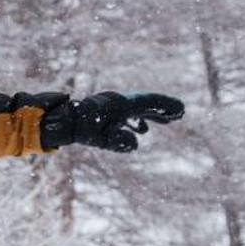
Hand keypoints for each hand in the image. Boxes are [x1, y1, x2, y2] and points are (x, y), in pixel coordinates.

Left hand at [39, 91, 184, 152]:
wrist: (63, 121)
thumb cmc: (82, 129)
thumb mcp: (102, 139)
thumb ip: (120, 142)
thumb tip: (136, 143)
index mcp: (121, 105)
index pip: (148, 103)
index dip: (166, 106)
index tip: (181, 110)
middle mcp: (119, 102)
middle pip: (145, 104)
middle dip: (162, 110)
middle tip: (179, 115)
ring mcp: (113, 106)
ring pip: (137, 109)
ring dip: (152, 115)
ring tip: (167, 122)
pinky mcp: (107, 112)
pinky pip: (127, 114)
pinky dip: (137, 121)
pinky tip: (141, 132)